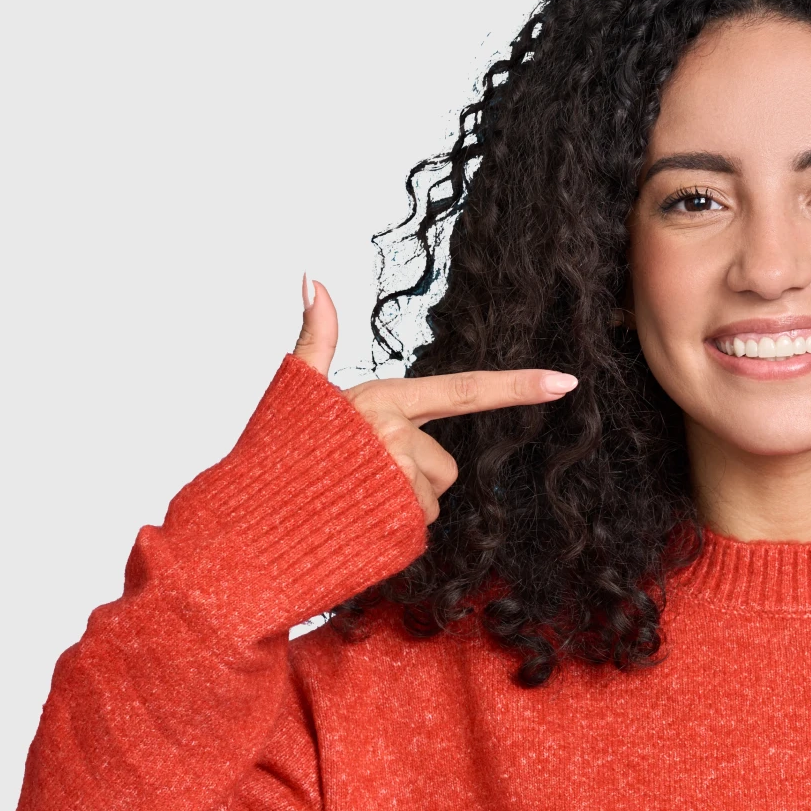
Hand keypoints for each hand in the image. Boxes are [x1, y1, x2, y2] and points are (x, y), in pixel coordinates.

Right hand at [292, 276, 578, 523]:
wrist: (244, 530)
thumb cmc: (274, 457)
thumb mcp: (299, 393)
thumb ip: (316, 338)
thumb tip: (315, 279)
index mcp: (382, 401)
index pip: (464, 390)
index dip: (518, 386)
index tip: (566, 382)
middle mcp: (398, 440)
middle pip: (444, 465)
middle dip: (411, 474)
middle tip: (357, 476)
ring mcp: (401, 487)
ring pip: (430, 498)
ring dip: (399, 505)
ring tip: (351, 500)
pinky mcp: (400, 529)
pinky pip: (418, 527)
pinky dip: (392, 531)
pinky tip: (355, 525)